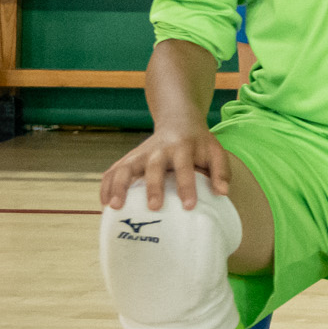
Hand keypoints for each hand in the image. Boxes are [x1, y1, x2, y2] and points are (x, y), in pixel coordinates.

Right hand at [101, 120, 231, 212]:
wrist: (179, 120)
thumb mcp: (215, 151)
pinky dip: (106, 186)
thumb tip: (222, 193)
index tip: (189, 206)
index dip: (187, 186)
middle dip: (153, 187)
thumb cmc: (198, 143)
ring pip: (126, 167)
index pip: (185, 167)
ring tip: (115, 207)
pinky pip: (112, 171)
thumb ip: (221, 171)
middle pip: (154, 167)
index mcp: (182, 148)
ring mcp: (140, 153)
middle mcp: (159, 150)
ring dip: (119, 186)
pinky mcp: (128, 158)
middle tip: (154, 208)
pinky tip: (105, 204)